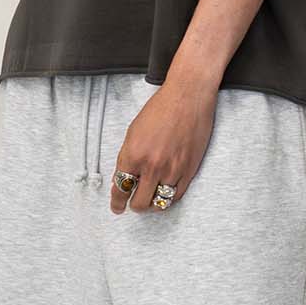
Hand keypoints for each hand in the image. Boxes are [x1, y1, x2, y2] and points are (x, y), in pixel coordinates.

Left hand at [108, 75, 217, 213]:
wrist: (188, 97)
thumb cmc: (160, 109)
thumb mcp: (133, 132)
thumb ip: (127, 158)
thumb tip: (122, 179)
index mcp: (134, 155)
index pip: (121, 189)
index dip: (116, 202)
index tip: (117, 207)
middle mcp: (152, 166)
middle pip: (139, 202)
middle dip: (133, 205)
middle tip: (132, 203)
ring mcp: (172, 170)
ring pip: (159, 203)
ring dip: (151, 204)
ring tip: (149, 200)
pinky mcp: (189, 170)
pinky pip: (176, 196)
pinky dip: (168, 198)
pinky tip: (164, 193)